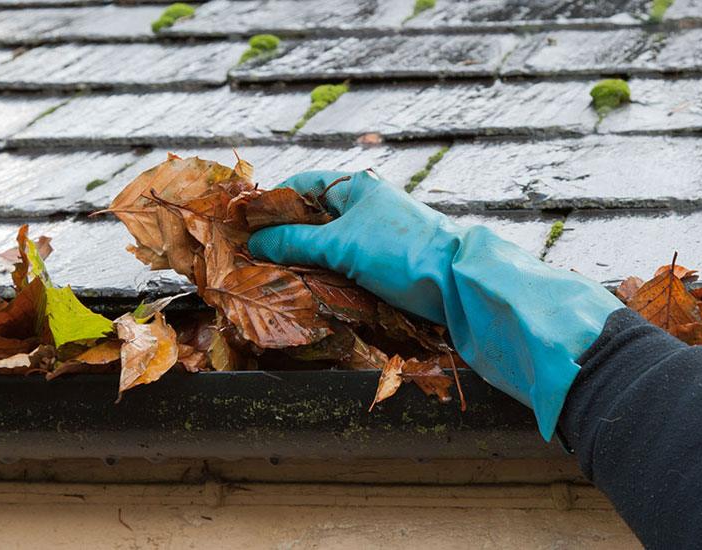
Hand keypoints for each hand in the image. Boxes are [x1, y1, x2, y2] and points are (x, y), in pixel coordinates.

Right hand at [249, 170, 621, 439]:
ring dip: (302, 260)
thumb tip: (253, 243)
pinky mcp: (384, 265)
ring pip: (326, 245)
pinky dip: (324, 276)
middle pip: (311, 217)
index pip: (301, 186)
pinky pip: (343, 266)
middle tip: (250, 258)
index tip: (241, 226)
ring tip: (272, 277)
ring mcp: (375, 236)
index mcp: (356, 187)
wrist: (460, 284)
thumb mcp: (341, 245)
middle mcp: (365, 206)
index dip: (270, 203)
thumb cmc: (401, 251)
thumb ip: (294, 243)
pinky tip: (307, 290)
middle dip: (282, 236)